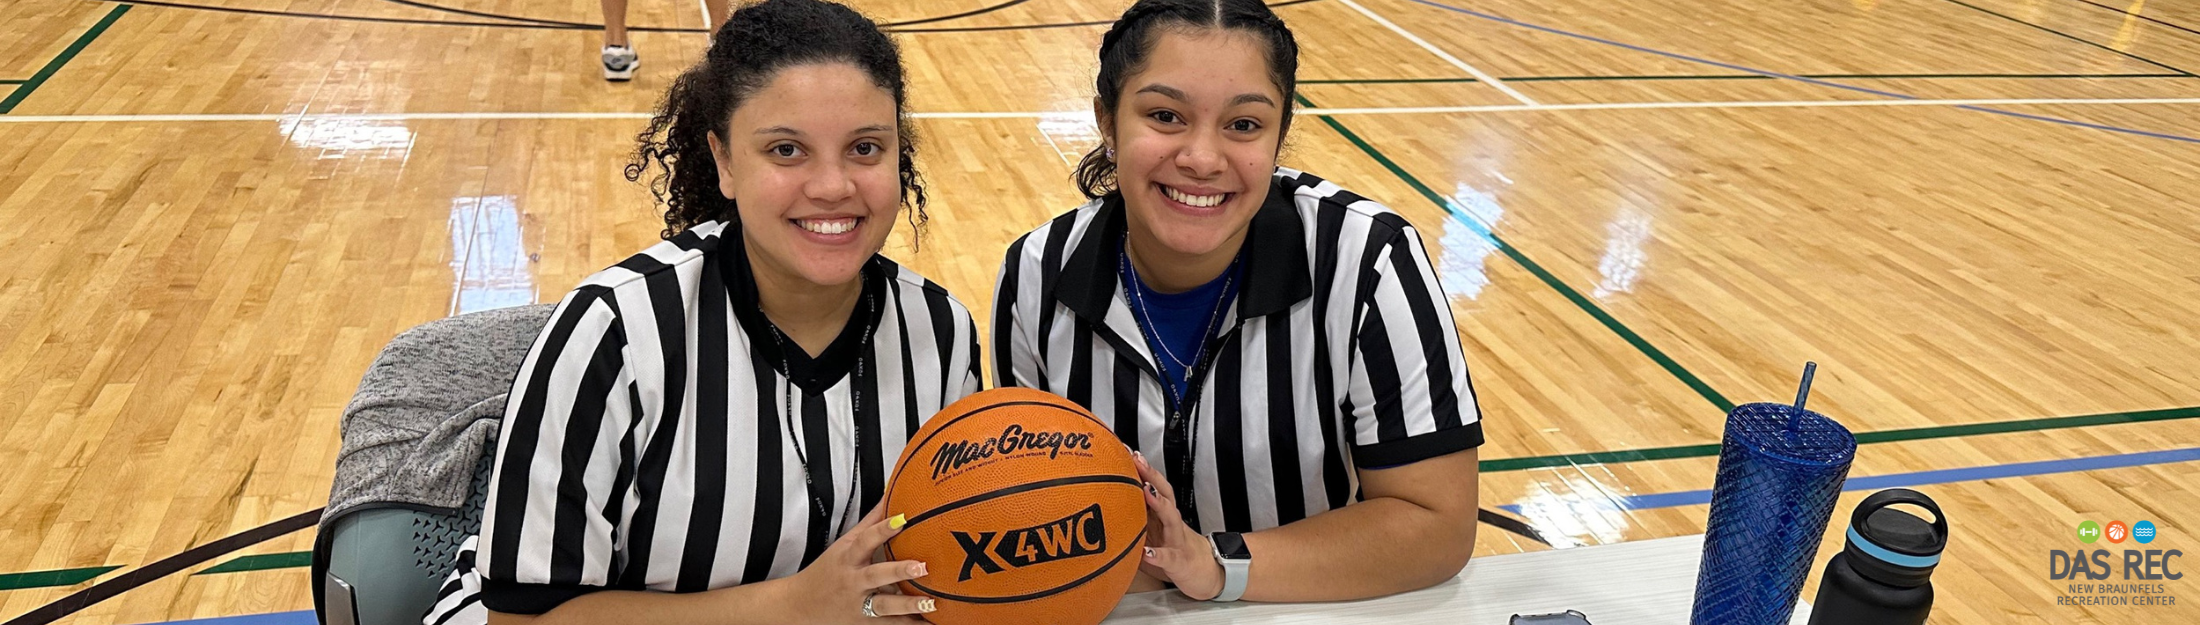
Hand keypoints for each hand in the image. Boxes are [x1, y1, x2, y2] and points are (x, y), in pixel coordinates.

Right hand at [778, 504, 936, 623]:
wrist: (800, 606)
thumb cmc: (827, 571)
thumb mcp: (844, 545)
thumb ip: (869, 524)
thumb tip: (890, 497)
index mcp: (848, 558)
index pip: (865, 540)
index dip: (882, 529)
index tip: (902, 519)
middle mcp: (853, 581)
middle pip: (876, 576)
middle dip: (898, 571)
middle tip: (922, 567)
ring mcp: (859, 604)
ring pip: (885, 606)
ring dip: (908, 605)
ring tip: (931, 603)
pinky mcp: (865, 623)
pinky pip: (890, 624)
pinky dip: (910, 623)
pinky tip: (930, 623)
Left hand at [1131, 451, 1224, 600]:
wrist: (1205, 572)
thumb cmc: (1172, 549)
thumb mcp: (1149, 532)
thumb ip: (1130, 519)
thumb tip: (1098, 509)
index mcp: (1161, 512)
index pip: (1150, 483)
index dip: (1137, 467)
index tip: (1121, 448)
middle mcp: (1170, 520)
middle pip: (1163, 491)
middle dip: (1149, 473)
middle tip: (1134, 458)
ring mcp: (1176, 538)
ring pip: (1170, 517)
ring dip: (1159, 502)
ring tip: (1145, 491)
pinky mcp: (1179, 560)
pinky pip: (1168, 557)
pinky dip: (1158, 554)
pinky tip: (1147, 553)